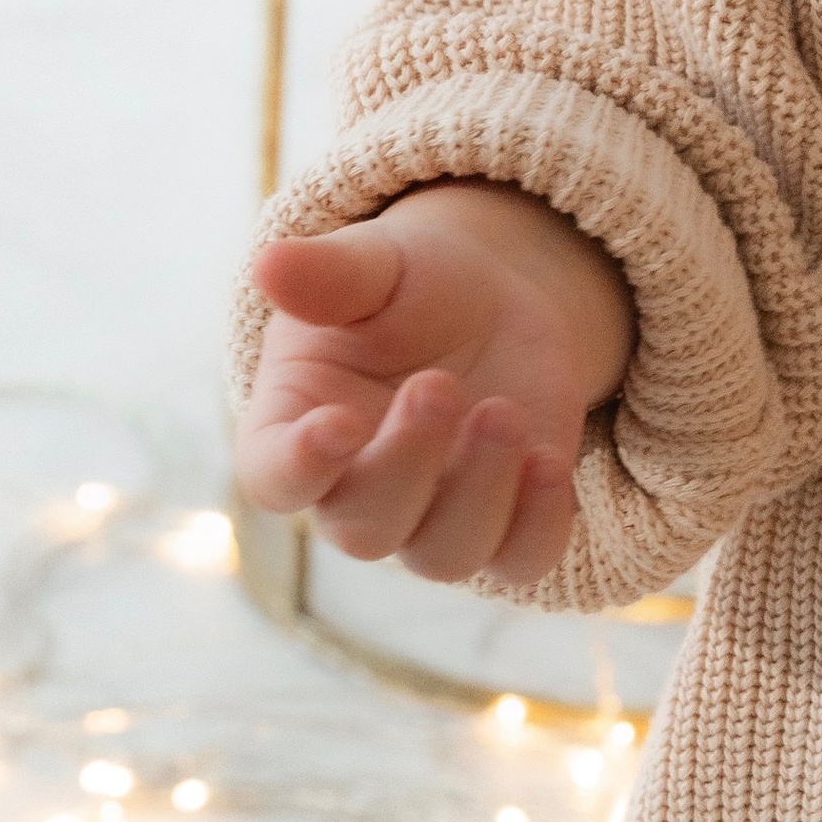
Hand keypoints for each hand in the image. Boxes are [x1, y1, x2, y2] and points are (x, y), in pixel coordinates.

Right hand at [236, 184, 635, 586]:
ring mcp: (432, 516)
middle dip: (405, 464)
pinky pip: (520, 559)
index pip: (274, 477)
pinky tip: (549, 460)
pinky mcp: (507, 521)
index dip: (301, 465)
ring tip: (504, 411)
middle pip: (363, 528)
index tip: (339, 423)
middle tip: (440, 384)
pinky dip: (539, 523)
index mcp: (295, 429)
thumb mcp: (374, 265)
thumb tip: (271, 262)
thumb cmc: (407, 286)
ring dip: (480, 492)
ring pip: (443, 554)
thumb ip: (328, 274)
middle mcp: (355, 491)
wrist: (490, 301)